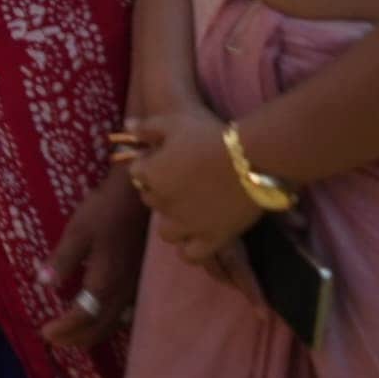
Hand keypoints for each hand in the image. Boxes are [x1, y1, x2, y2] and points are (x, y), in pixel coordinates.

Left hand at [40, 167, 150, 350]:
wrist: (138, 196)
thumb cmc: (104, 211)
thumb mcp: (77, 231)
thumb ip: (61, 260)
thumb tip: (42, 284)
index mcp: (105, 281)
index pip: (83, 316)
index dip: (65, 328)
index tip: (45, 333)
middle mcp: (122, 291)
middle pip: (100, 326)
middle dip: (76, 337)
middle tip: (54, 341)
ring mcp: (134, 287)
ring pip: (114, 323)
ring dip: (92, 334)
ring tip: (74, 337)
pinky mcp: (139, 280)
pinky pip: (125, 314)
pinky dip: (109, 323)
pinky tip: (101, 319)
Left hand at [120, 104, 260, 267]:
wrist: (250, 159)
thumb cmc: (210, 136)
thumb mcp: (174, 123)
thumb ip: (147, 127)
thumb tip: (128, 125)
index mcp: (151, 175)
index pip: (137, 173)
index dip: (150, 164)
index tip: (167, 158)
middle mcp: (164, 203)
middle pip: (151, 200)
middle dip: (161, 191)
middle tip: (183, 181)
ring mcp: (187, 224)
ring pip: (166, 232)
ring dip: (173, 222)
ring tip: (189, 211)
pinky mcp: (211, 239)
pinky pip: (190, 254)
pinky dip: (190, 248)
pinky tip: (199, 237)